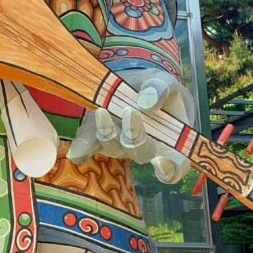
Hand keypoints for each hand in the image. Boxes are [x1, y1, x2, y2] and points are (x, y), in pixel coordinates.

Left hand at [68, 70, 193, 184]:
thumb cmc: (156, 89)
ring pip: (114, 148)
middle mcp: (143, 150)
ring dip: (107, 133)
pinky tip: (76, 153)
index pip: (175, 166)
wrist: (133, 83)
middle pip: (140, 154)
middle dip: (135, 136)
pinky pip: (89, 146)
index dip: (170, 170)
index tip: (162, 162)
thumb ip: (161, 90)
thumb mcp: (164, 82)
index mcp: (170, 143)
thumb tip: (147, 105)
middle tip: (131, 112)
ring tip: (103, 111)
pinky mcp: (97, 137)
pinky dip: (83, 149)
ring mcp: (119, 146)